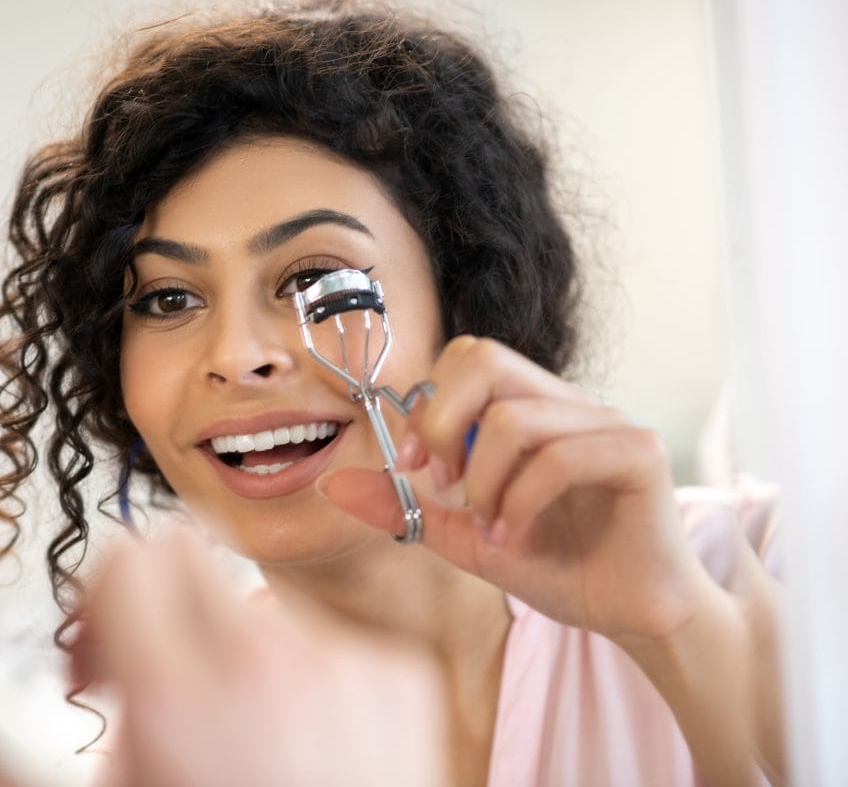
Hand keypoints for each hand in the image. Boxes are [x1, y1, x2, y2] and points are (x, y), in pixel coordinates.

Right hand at [83, 532, 446, 786]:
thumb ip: (75, 732)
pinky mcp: (400, 675)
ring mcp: (345, 662)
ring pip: (256, 606)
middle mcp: (266, 663)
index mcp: (180, 702)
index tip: (102, 648)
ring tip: (250, 744)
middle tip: (158, 670)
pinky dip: (306, 679)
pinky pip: (326, 638)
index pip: (128, 557)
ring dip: (236, 656)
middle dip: (159, 604)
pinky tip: (309, 749)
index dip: (99, 596)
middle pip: (188, 554)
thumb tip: (19, 699)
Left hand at [324, 335, 714, 648]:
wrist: (631, 615)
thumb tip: (333, 484)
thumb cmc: (557, 566)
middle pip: (484, 359)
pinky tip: (515, 537)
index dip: (426, 408)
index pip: (465, 359)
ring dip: (483, 482)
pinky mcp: (641, 453)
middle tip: (446, 483)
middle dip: (442, 423)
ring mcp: (608, 422)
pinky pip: (563, 455)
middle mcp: (568, 403)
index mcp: (530, 408)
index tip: (415, 468)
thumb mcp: (463, 536)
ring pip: (515, 417)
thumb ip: (403, 508)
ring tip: (490, 525)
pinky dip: (522, 501)